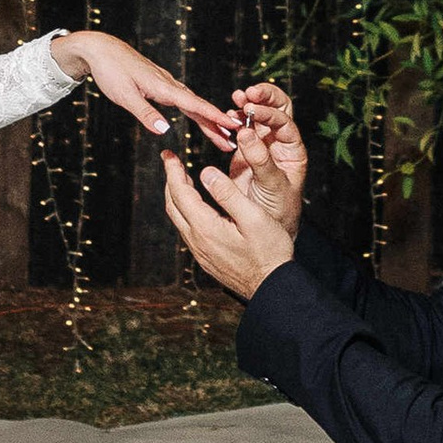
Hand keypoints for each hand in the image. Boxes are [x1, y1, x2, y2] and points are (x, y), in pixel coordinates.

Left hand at [50, 29, 236, 145]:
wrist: (101, 49)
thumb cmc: (111, 71)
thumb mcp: (125, 96)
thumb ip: (146, 113)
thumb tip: (166, 131)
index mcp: (164, 87)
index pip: (196, 105)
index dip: (215, 118)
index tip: (234, 127)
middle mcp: (170, 85)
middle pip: (198, 107)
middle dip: (216, 125)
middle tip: (232, 143)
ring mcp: (166, 84)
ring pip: (193, 104)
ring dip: (208, 120)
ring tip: (221, 135)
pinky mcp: (160, 84)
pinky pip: (184, 100)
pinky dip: (196, 111)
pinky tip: (200, 118)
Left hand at [161, 146, 295, 301]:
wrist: (273, 288)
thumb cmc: (270, 253)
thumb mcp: (254, 217)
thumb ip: (229, 194)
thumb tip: (206, 172)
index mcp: (206, 228)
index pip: (180, 193)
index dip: (173, 170)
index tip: (169, 154)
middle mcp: (197, 241)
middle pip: (173, 205)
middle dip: (170, 180)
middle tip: (171, 161)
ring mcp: (200, 252)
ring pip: (179, 219)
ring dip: (177, 196)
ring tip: (183, 178)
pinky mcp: (206, 259)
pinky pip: (188, 230)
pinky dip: (186, 211)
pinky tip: (197, 206)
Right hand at [228, 80, 306, 232]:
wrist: (264, 229)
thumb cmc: (277, 210)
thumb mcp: (272, 186)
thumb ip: (261, 160)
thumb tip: (246, 131)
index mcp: (293, 151)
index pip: (284, 122)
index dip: (269, 112)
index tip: (251, 109)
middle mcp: (280, 144)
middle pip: (278, 108)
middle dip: (264, 96)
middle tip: (247, 94)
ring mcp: (263, 145)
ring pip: (259, 115)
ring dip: (248, 104)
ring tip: (235, 100)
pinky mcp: (245, 152)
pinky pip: (242, 129)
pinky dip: (234, 120)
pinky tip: (226, 118)